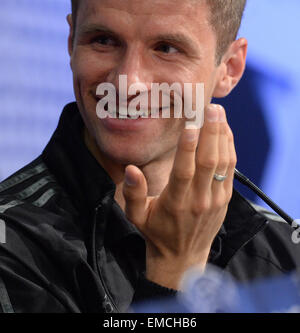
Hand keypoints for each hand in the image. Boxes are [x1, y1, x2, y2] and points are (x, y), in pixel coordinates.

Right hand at [122, 104, 235, 288]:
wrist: (182, 258)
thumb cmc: (156, 232)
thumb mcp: (136, 217)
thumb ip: (133, 193)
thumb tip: (131, 170)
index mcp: (175, 202)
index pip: (184, 171)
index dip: (187, 148)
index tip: (190, 125)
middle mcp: (198, 200)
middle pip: (208, 162)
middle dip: (211, 132)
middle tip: (211, 108)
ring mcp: (215, 199)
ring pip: (222, 163)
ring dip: (222, 136)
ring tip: (218, 113)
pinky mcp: (225, 198)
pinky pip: (230, 169)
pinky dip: (229, 148)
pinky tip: (225, 131)